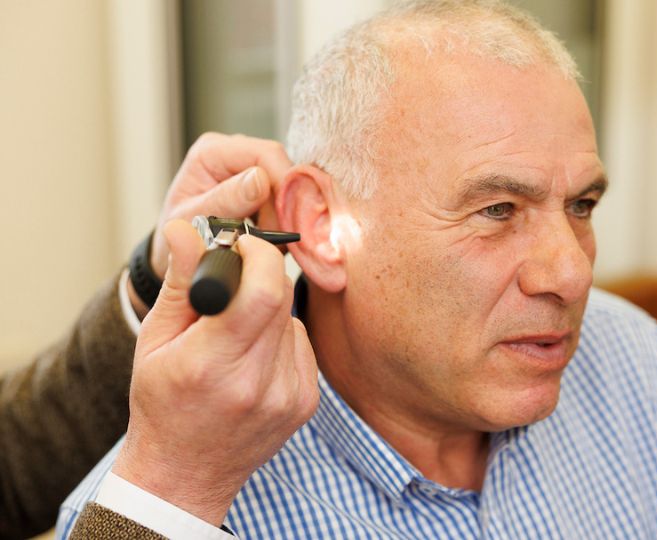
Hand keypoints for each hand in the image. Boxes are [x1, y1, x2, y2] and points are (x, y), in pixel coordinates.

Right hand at [113, 219, 318, 525]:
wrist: (185, 475)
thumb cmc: (161, 405)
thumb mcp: (154, 342)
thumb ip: (180, 283)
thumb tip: (187, 228)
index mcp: (212, 364)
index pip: (263, 289)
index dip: (257, 254)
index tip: (238, 246)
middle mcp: (258, 382)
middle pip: (282, 296)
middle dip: (259, 273)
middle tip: (233, 279)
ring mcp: (289, 395)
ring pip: (292, 318)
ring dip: (267, 310)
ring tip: (233, 335)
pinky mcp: (306, 402)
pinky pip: (300, 344)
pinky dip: (278, 339)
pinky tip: (251, 360)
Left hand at [128, 133, 291, 316]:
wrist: (178, 250)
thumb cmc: (178, 235)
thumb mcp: (194, 219)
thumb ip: (225, 200)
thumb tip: (260, 179)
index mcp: (211, 151)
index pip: (265, 154)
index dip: (283, 184)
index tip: (287, 218)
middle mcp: (233, 151)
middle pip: (281, 168)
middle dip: (284, 204)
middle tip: (277, 237)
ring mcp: (250, 166)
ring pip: (287, 184)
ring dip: (285, 214)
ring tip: (269, 240)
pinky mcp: (262, 183)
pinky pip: (285, 197)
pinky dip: (283, 218)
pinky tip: (270, 235)